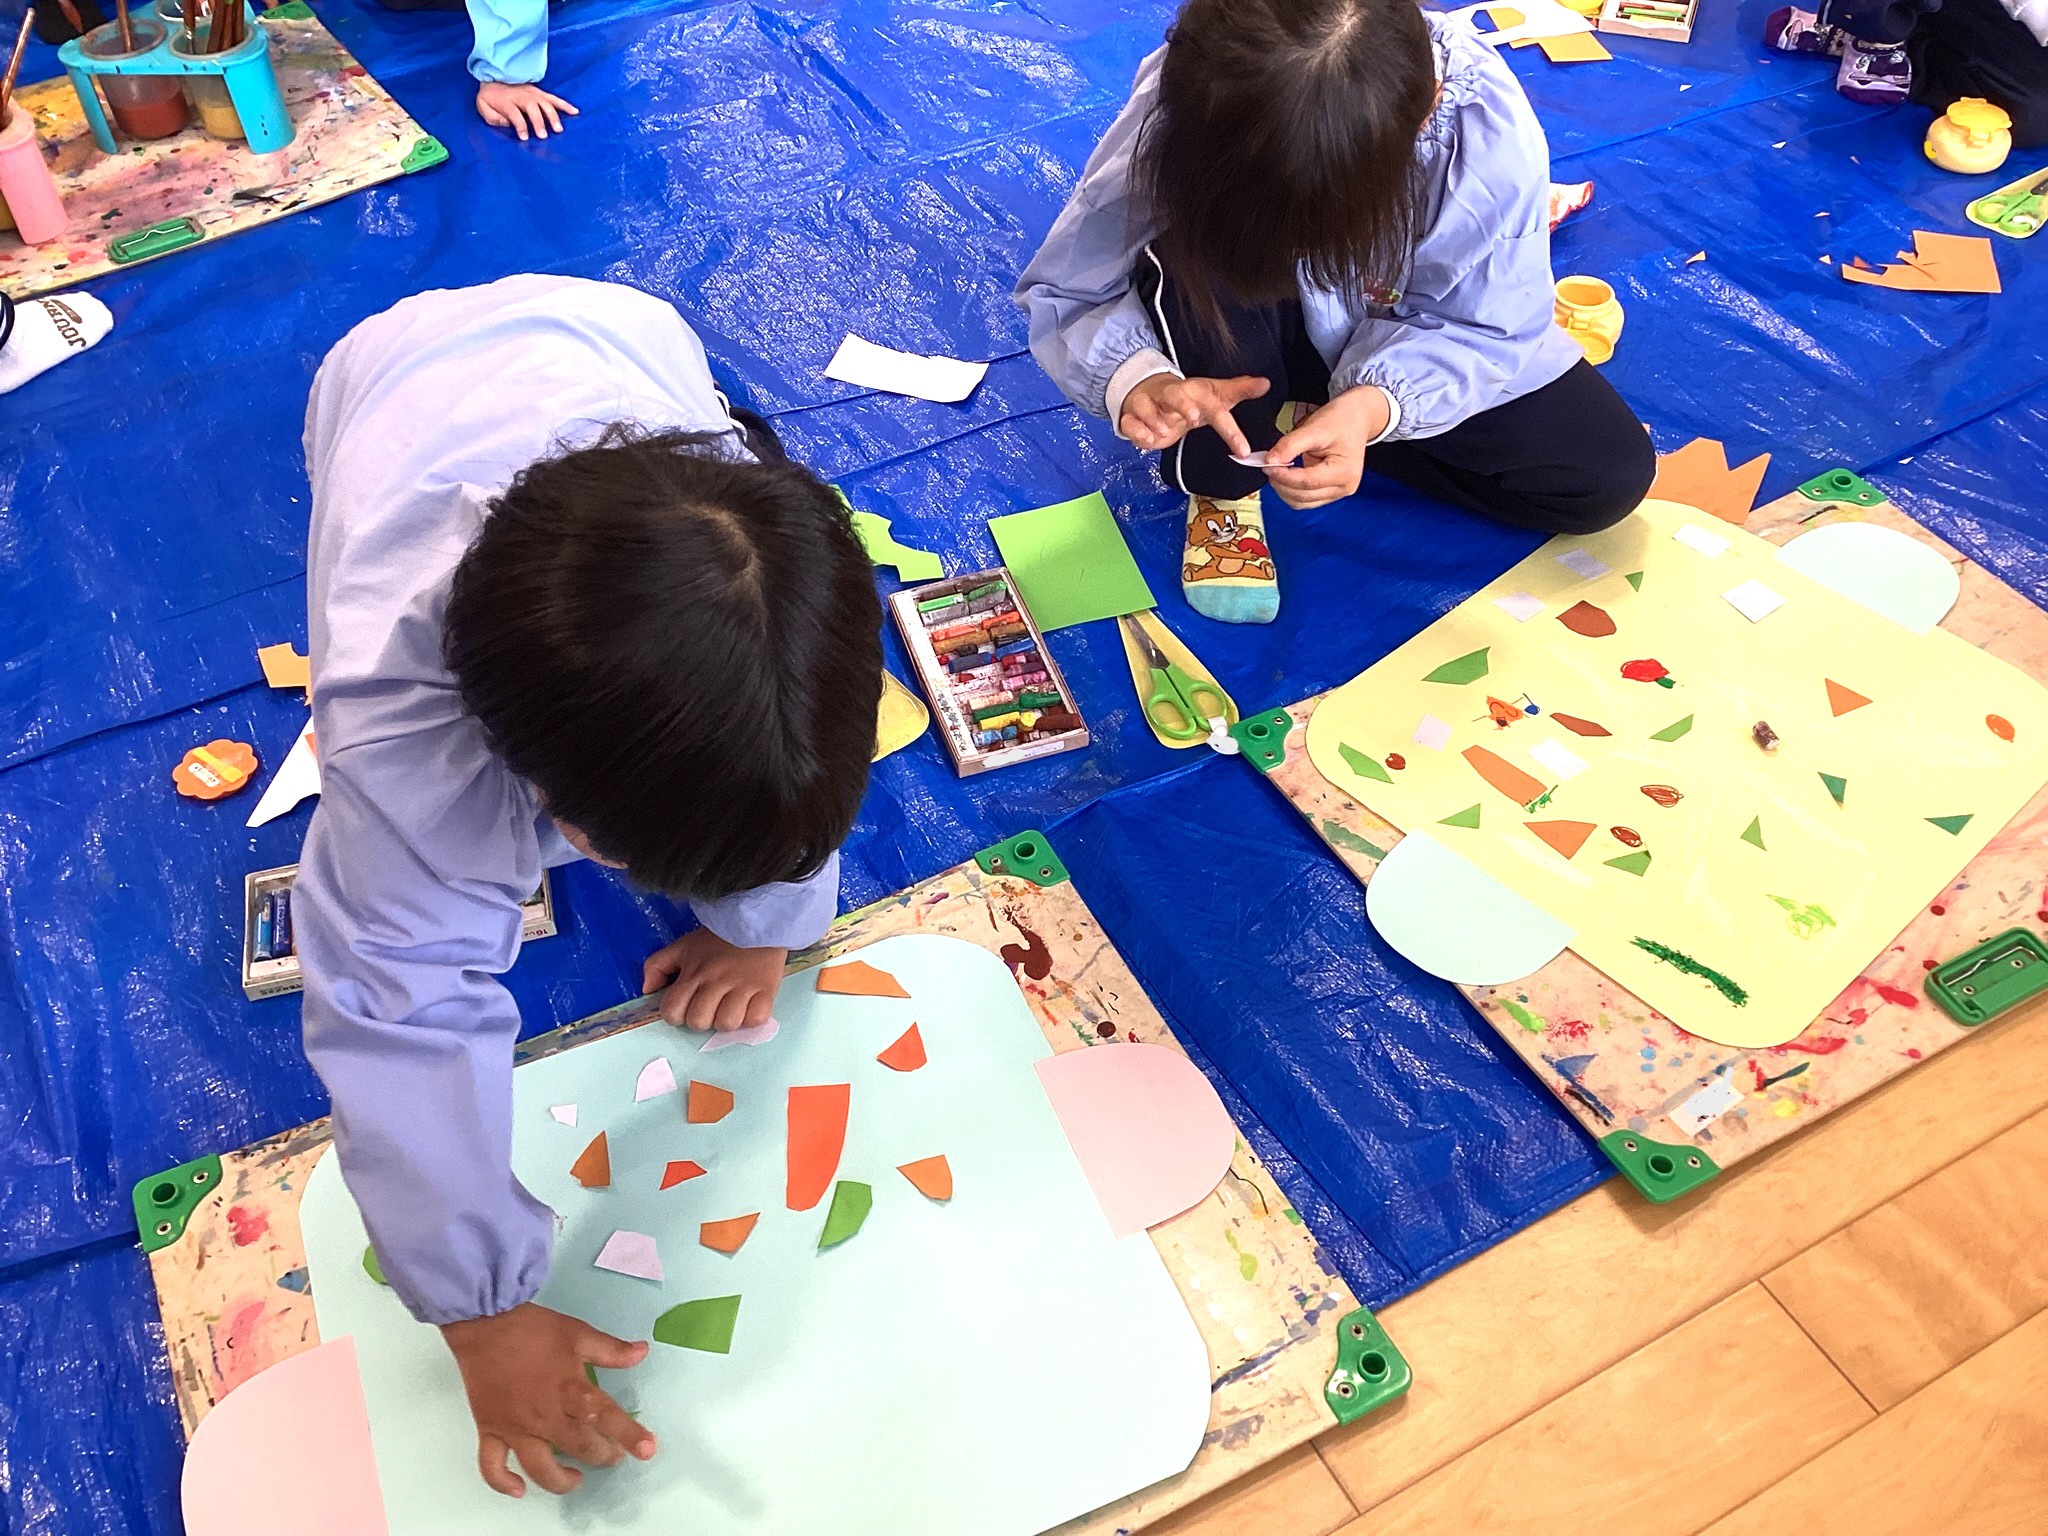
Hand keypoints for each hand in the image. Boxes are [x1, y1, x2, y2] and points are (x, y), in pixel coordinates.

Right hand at [441, 1303, 654, 1497]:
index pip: (606, 1416)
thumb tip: (642, 1352)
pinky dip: (503, 1483)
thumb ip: (610, 1349)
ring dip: (560, 1481)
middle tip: (612, 1456)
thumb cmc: (533, 1329)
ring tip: (574, 1478)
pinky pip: (492, 1466)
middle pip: (578, 1447)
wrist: (485, 1324)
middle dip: (601, 1456)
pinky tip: (518, 1490)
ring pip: (539, 1468)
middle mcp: (545, 1415)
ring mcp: (515, 1428)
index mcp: (570, 1389)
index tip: (648, 1450)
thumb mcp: (578, 1333)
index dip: (630, 1435)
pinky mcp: (490, 1430)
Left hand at [476, 81, 578, 140]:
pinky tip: (575, 112)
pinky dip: (565, 105)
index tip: (525, 138)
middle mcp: (522, 97)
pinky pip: (554, 98)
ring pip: (545, 104)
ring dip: (552, 116)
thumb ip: (492, 117)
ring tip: (558, 130)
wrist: (494, 76)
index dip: (520, 126)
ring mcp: (533, 94)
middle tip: (543, 136)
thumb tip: (506, 123)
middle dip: (538, 122)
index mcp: (507, 101)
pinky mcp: (540, 93)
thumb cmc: (490, 96)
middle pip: (532, 109)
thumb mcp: (482, 106)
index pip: (515, 115)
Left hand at [643, 928, 785, 1030]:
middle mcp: (715, 982)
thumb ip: (657, 965)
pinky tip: (750, 1005)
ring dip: (727, 1020)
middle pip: (699, 1022)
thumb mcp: (683, 946)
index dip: (677, 1014)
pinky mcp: (767, 989)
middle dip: (702, 1019)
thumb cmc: (719, 937)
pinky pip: (755, 1019)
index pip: (672, 1011)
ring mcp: (742, 987)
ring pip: (727, 1024)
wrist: (758, 919)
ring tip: (732, 1006)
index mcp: (693, 973)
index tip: (688, 1005)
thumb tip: (647, 989)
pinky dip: (752, 1017)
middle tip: (711, 1006)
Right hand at [1118, 373, 1269, 457]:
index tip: (1242, 449)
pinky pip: (1130, 423)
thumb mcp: (1215, 395)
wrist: (1148, 392)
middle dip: (1182, 404)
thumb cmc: (1187, 399)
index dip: (1229, 429)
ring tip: (1163, 430)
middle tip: (1193, 418)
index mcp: (1194, 393)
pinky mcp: (1132, 417)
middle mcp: (1171, 396)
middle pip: (1175, 395)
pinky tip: (1147, 440)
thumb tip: (1266, 383)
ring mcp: (1149, 405)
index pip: (1215, 408)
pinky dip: (1137, 432)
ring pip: (1147, 407)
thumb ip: (1239, 390)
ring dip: (1156, 420)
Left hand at [1263, 385, 1391, 508]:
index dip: (1283, 476)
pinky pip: (1305, 500)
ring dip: (1284, 489)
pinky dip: (1291, 490)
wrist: (1356, 418)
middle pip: (1303, 496)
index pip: (1307, 482)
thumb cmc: (1340, 420)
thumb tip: (1270, 460)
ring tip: (1275, 469)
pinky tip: (1285, 475)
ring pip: (1301, 502)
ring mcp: (1338, 492)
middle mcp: (1344, 487)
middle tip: (1268, 465)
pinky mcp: (1330, 493)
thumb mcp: (1314, 428)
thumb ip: (1291, 445)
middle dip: (1281, 483)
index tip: (1267, 465)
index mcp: (1345, 471)